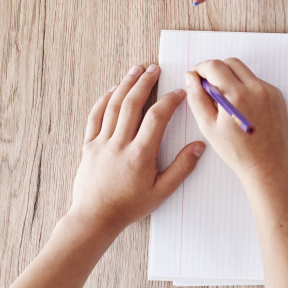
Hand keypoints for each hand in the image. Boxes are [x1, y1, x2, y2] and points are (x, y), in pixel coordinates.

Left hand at [67, 65, 204, 236]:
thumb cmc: (128, 208)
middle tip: (154, 68)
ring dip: (125, 85)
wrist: (94, 219)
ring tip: (136, 70)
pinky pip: (94, 118)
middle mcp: (119, 144)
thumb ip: (181, 168)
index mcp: (140, 154)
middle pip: (132, 104)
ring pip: (113, 106)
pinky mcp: (88, 147)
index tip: (178, 92)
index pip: (157, 118)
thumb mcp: (161, 192)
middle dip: (145, 83)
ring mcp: (101, 143)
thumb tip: (198, 147)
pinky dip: (103, 101)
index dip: (169, 101)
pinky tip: (111, 91)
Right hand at [185, 59, 287, 188]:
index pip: (215, 66)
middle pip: (231, 63)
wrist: (267, 166)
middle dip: (216, 70)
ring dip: (231, 78)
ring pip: (245, 72)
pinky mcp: (277, 96)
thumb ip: (197, 98)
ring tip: (225, 102)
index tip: (196, 78)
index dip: (201, 69)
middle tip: (208, 88)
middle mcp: (256, 88)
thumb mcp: (208, 127)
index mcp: (237, 95)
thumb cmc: (237, 151)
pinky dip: (245, 87)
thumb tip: (191, 78)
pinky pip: (257, 82)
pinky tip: (241, 107)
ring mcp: (269, 91)